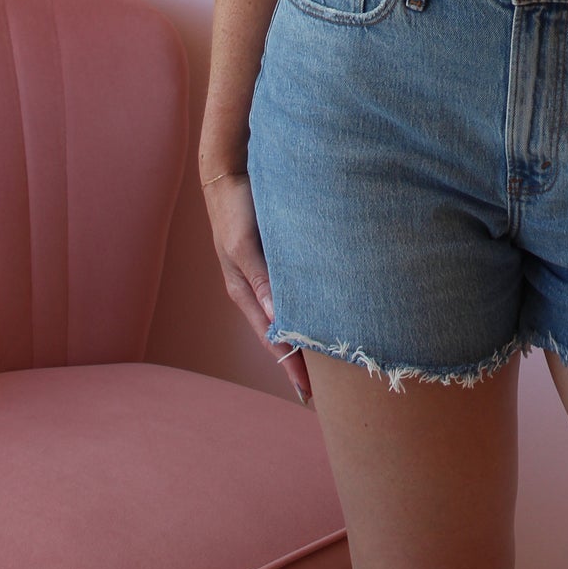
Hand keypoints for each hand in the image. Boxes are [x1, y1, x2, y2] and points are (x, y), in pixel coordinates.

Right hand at [201, 171, 312, 407]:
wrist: (231, 173)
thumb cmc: (236, 209)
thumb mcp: (244, 244)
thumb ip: (261, 279)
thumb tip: (278, 322)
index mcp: (245, 294)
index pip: (274, 341)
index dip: (292, 367)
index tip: (311, 395)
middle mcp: (258, 291)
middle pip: (284, 335)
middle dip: (304, 361)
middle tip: (332, 388)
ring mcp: (269, 276)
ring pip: (293, 315)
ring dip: (311, 335)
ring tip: (336, 358)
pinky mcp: (280, 259)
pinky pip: (299, 291)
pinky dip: (313, 308)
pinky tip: (332, 312)